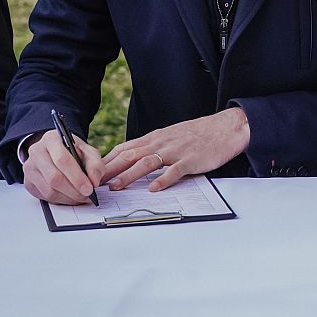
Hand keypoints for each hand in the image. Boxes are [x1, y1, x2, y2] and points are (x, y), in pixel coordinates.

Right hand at [22, 130, 104, 204]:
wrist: (56, 152)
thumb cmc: (73, 150)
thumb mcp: (87, 151)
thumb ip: (95, 163)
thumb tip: (94, 181)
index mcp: (51, 139)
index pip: (62, 160)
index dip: (77, 177)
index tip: (90, 188)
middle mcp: (36, 152)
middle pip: (54, 177)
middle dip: (74, 190)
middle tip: (87, 196)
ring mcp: (30, 168)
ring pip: (48, 190)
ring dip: (68, 198)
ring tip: (81, 198)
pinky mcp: (28, 182)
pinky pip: (44, 196)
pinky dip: (61, 200)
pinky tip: (71, 198)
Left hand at [102, 107, 249, 192]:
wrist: (226, 127)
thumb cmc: (198, 134)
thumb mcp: (170, 136)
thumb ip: (152, 147)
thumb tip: (131, 162)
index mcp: (155, 138)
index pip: (124, 149)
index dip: (106, 162)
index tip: (90, 173)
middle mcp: (161, 143)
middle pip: (130, 155)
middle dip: (110, 170)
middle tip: (93, 183)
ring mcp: (176, 151)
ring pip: (148, 162)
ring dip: (130, 175)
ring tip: (116, 187)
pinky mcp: (191, 159)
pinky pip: (175, 170)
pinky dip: (163, 179)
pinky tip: (154, 188)